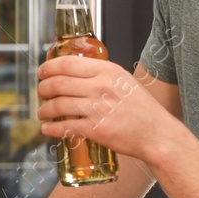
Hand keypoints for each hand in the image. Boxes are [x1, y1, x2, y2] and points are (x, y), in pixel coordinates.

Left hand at [37, 47, 174, 159]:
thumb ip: (102, 75)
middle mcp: (101, 86)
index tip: (41, 72)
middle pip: (59, 83)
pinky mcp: (96, 129)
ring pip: (58, 104)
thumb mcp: (124, 81)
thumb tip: (75, 73)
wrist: (157, 134)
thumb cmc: (142, 108)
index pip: (68, 63)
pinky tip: (47, 129)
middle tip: (41, 93)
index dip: (49, 68)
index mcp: (108, 71)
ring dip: (45, 109)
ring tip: (43, 112)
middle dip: (43, 88)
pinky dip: (52, 128)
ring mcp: (98, 108)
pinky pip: (65, 126)